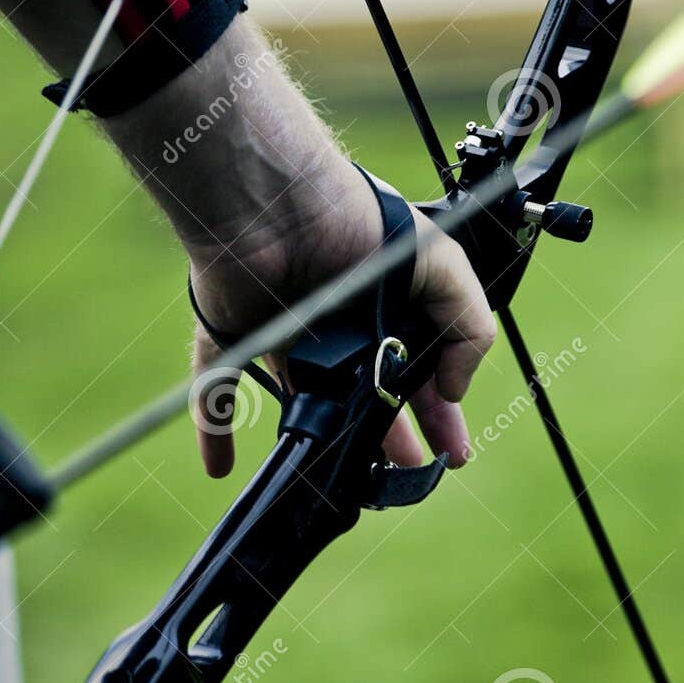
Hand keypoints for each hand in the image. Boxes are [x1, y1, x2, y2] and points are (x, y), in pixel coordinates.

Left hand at [189, 162, 496, 479]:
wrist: (274, 203)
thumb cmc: (355, 220)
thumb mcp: (441, 265)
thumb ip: (469, 326)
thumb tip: (455, 389)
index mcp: (385, 302)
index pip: (420, 366)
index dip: (440, 410)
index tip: (452, 450)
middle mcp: (337, 320)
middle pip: (366, 393)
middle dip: (393, 435)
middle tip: (412, 473)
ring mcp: (285, 331)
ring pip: (304, 400)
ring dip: (325, 441)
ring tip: (355, 480)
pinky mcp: (234, 335)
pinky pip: (218, 386)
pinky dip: (214, 425)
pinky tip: (219, 466)